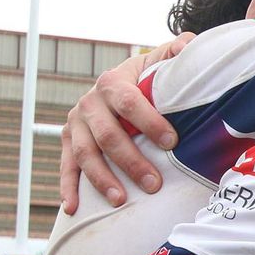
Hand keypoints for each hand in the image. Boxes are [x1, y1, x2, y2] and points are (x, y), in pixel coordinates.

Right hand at [59, 34, 192, 212]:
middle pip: (107, 135)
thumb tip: (189, 46)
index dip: (149, 122)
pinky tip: (73, 208)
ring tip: (121, 201)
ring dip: (102, 179)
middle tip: (154, 184)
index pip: (129, 102)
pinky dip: (67, 188)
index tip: (172, 141)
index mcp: (113, 82)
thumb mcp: (159, 61)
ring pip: (85, 154)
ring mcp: (75, 124)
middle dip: (131, 161)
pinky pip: (65, 167)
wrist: (114, 85)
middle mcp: (89, 103)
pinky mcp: (66, 142)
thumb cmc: (145, 79)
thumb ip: (176, 51)